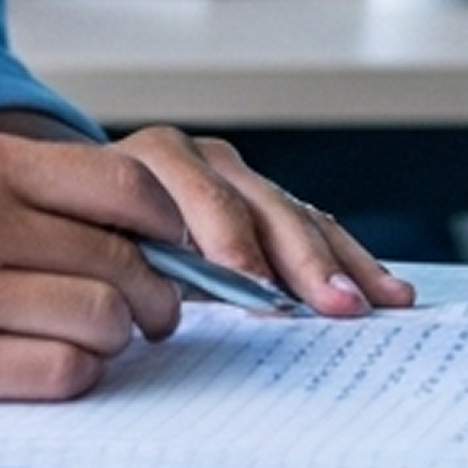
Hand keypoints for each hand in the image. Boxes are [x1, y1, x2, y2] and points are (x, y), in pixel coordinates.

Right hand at [0, 127, 185, 404]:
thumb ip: (13, 195)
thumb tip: (127, 231)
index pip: (124, 183)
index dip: (173, 228)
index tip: (183, 253)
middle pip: (127, 258)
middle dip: (157, 297)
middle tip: (149, 315)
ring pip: (105, 319)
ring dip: (113, 342)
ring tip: (84, 342)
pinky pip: (59, 373)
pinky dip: (71, 378)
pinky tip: (42, 369)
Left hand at [112, 125, 415, 316]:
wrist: (81, 208)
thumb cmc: (87, 241)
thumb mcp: (91, 249)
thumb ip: (124, 267)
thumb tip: (158, 308)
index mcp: (140, 165)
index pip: (195, 197)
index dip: (228, 243)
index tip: (256, 288)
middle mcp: (192, 159)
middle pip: (255, 203)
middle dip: (297, 257)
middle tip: (333, 302)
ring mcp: (233, 176)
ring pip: (292, 214)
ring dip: (336, 262)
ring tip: (375, 301)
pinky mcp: (263, 198)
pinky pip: (313, 225)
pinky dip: (349, 258)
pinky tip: (386, 288)